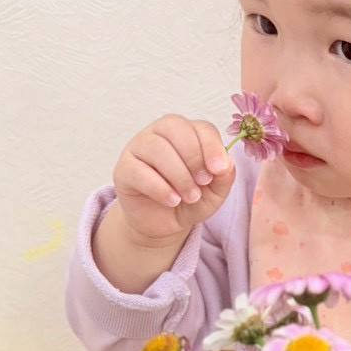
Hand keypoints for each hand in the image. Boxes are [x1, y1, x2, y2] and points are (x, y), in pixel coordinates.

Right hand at [112, 115, 235, 244]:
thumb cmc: (190, 200)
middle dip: (194, 158)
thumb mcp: (215, 193)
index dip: (212, 146)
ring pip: (157, 148)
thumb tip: (227, 162)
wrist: (164, 223)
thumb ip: (224, 177)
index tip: (219, 169)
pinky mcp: (124, 169)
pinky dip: (160, 188)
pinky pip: (138, 170)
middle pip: (175, 128)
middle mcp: (160, 133)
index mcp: (187, 132)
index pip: (200, 127)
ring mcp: (138, 148)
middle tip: (203, 183)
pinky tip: (172, 200)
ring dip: (179, 175)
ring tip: (190, 197)